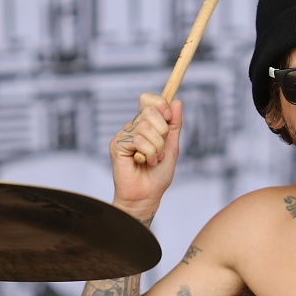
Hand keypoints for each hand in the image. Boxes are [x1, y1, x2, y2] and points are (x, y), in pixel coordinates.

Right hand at [110, 93, 181, 219]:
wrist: (147, 196)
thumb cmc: (157, 175)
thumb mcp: (172, 146)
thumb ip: (174, 125)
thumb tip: (177, 102)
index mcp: (145, 124)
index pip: (148, 100)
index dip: (161, 104)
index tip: (169, 117)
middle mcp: (133, 127)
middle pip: (150, 110)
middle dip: (163, 132)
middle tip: (161, 150)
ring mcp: (124, 135)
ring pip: (146, 127)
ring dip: (157, 147)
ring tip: (153, 160)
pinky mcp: (117, 145)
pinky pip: (138, 140)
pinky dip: (149, 154)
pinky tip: (143, 163)